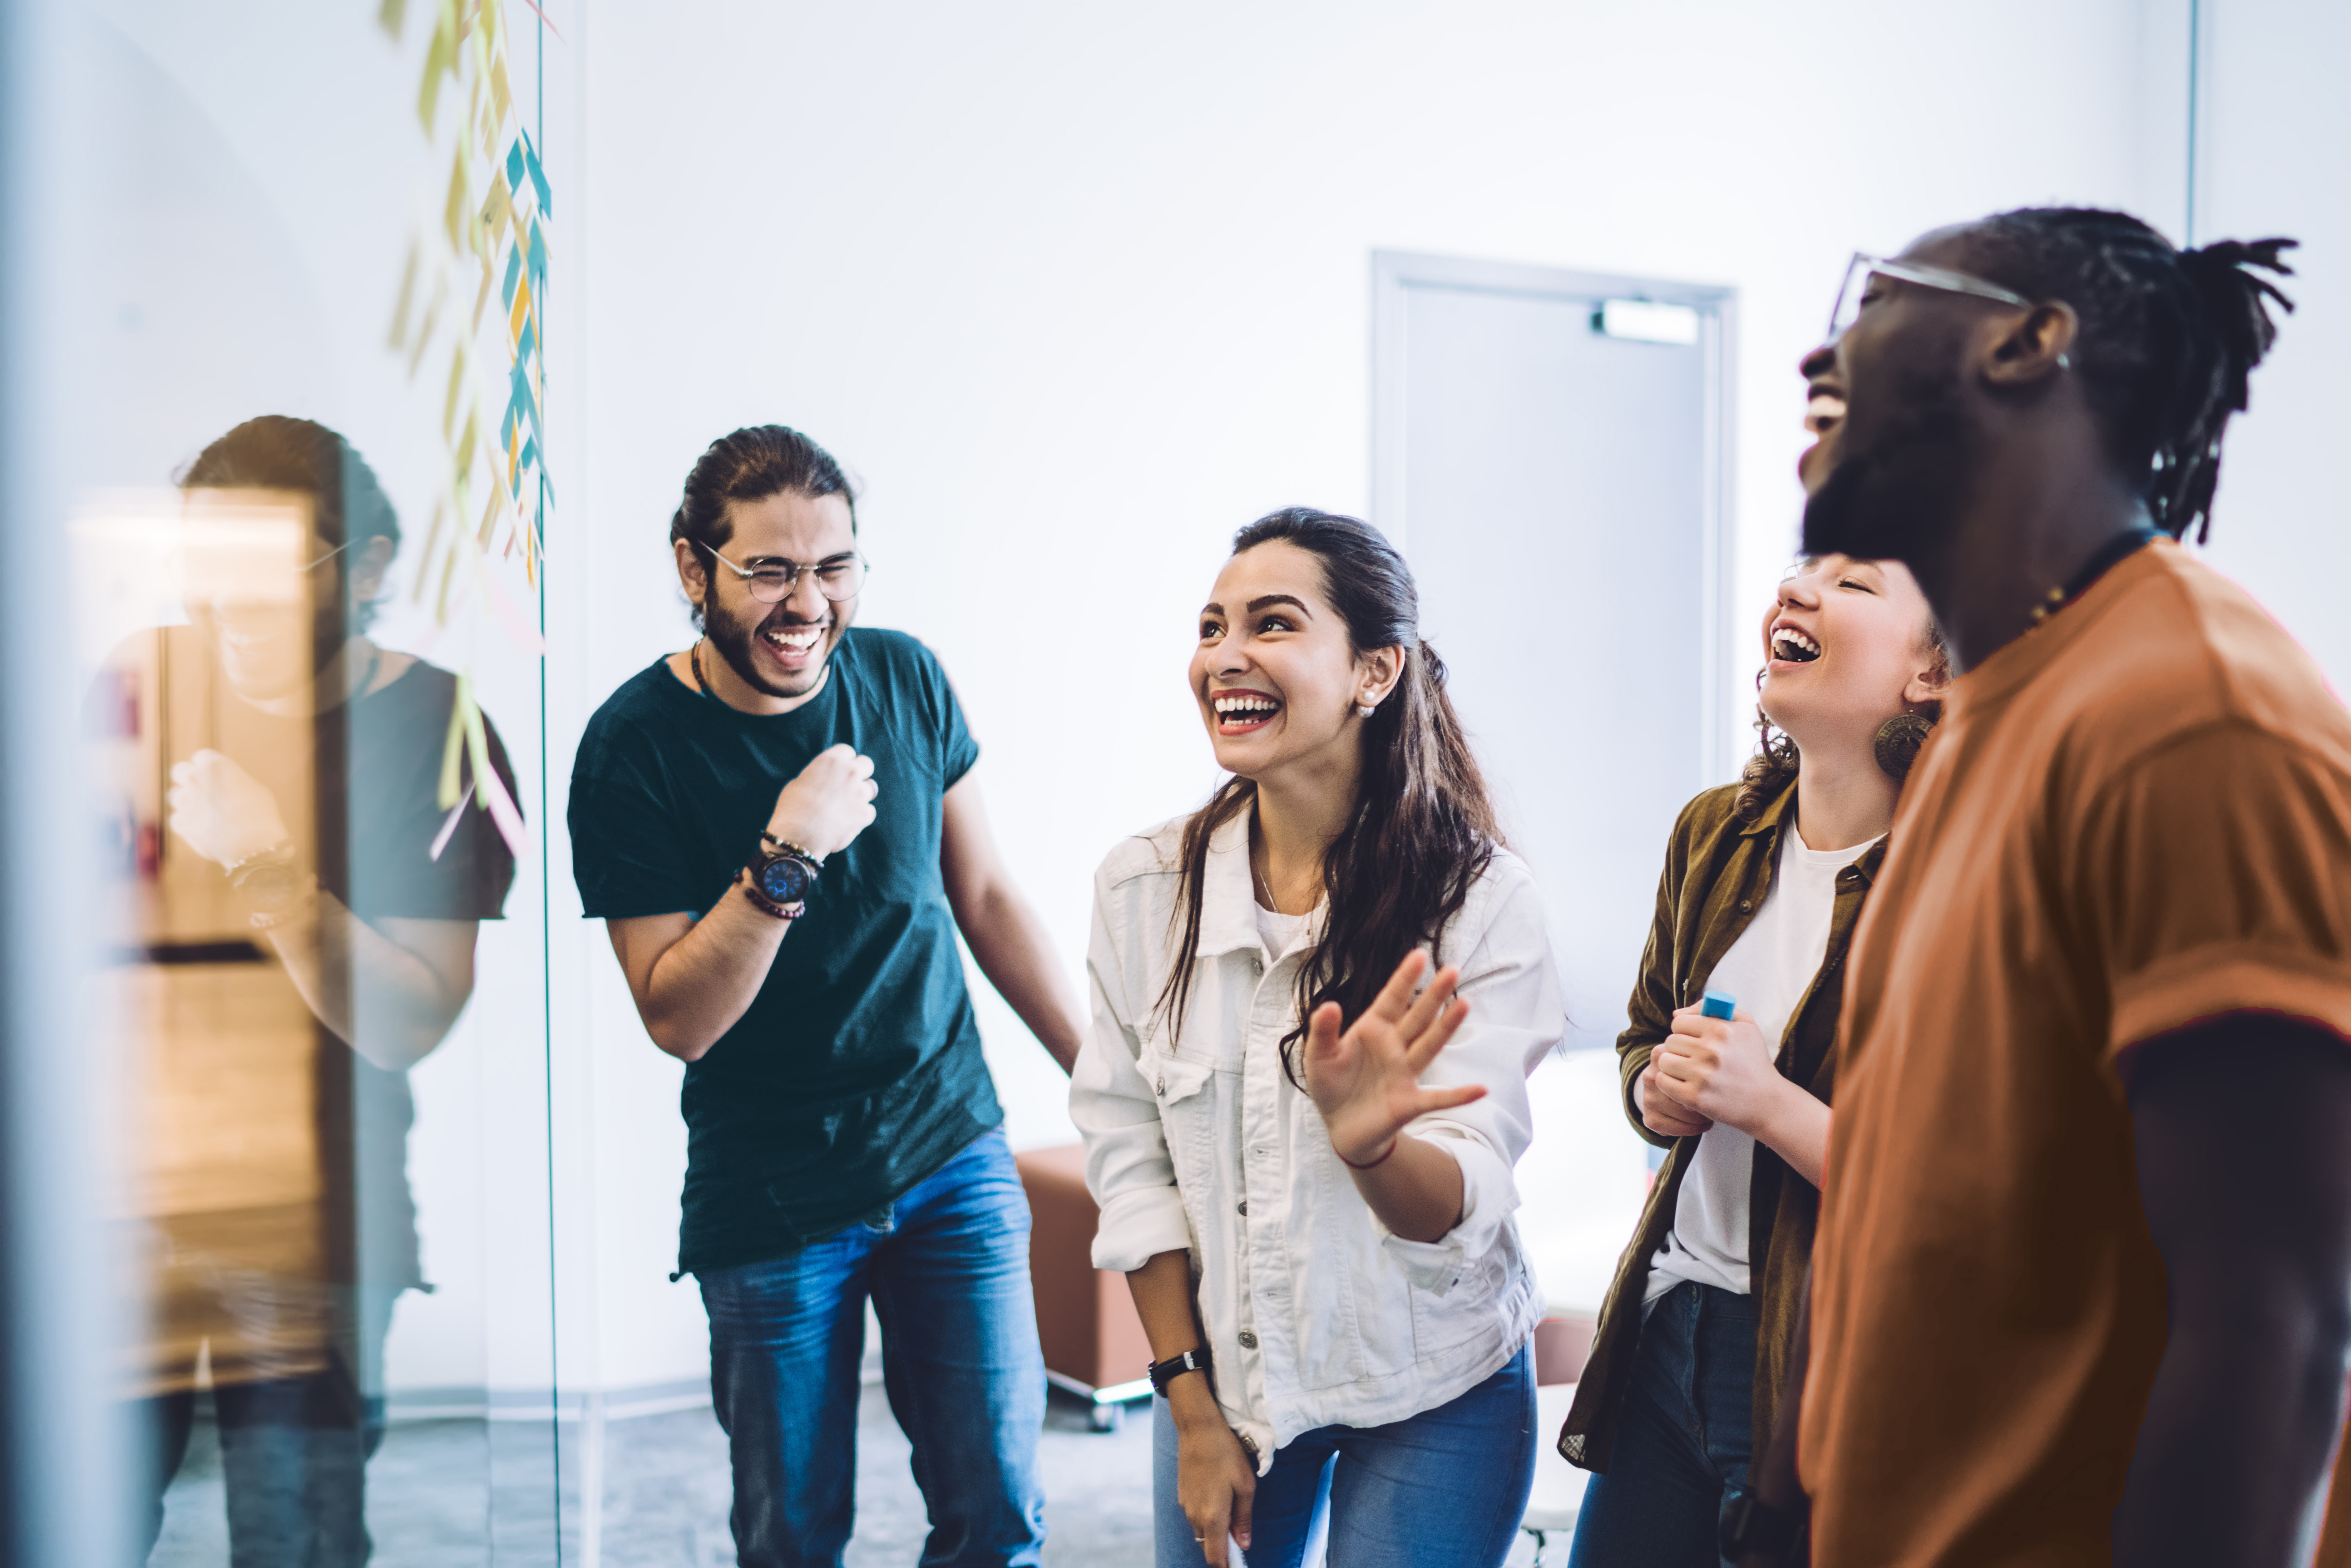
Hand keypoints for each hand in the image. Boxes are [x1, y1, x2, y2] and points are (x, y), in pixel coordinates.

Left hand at [166, 749, 291, 867]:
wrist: (253, 842)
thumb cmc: (261, 814)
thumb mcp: (254, 788)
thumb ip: (233, 782)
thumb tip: (227, 787)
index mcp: (215, 765)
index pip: (202, 757)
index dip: (208, 768)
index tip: (213, 777)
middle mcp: (194, 777)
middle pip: (180, 771)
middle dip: (188, 778)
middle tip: (200, 791)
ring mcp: (184, 800)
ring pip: (177, 796)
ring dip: (188, 802)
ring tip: (207, 816)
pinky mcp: (179, 822)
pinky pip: (178, 820)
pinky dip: (188, 825)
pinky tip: (205, 831)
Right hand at [765, 743, 878, 858]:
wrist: (798, 837)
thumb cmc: (792, 808)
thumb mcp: (799, 782)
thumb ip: (818, 775)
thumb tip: (824, 780)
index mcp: (832, 760)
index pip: (847, 751)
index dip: (843, 761)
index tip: (838, 770)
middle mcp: (850, 772)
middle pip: (866, 764)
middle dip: (859, 772)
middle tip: (848, 785)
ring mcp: (861, 793)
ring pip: (870, 788)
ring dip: (861, 795)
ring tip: (844, 807)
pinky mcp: (865, 814)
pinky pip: (869, 811)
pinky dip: (860, 816)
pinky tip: (845, 822)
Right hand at [1171, 1387, 1255, 1566]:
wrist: (1198, 1428)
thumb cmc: (1226, 1454)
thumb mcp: (1245, 1485)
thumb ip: (1243, 1518)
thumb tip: (1244, 1544)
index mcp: (1212, 1517)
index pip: (1215, 1557)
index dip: (1226, 1564)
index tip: (1238, 1561)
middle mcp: (1195, 1515)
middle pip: (1207, 1546)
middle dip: (1222, 1547)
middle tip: (1239, 1534)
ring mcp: (1185, 1505)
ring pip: (1201, 1530)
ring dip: (1214, 1529)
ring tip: (1231, 1509)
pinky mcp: (1182, 1494)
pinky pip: (1195, 1515)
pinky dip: (1207, 1516)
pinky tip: (1218, 1496)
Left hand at [1302, 949, 1486, 1165]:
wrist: (1340, 1125)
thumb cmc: (1331, 1084)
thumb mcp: (1318, 1056)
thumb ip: (1323, 1031)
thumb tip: (1329, 1005)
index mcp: (1373, 1029)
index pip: (1391, 999)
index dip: (1405, 978)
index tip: (1419, 954)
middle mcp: (1394, 1046)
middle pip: (1418, 1016)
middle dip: (1433, 994)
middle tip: (1453, 969)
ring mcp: (1405, 1073)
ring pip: (1429, 1045)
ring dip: (1447, 1027)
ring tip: (1465, 1004)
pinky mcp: (1410, 1102)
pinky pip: (1438, 1098)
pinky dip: (1459, 1096)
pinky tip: (1481, 1089)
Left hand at [1650, 1004, 1787, 1137]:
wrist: (1767, 1102)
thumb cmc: (1754, 1061)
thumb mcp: (1746, 1025)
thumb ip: (1712, 1008)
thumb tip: (1676, 1013)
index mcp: (1721, 1030)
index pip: (1679, 1022)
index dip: (1684, 1031)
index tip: (1694, 1041)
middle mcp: (1711, 1051)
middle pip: (1670, 1042)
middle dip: (1679, 1049)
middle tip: (1693, 1059)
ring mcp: (1702, 1075)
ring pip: (1664, 1061)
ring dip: (1672, 1066)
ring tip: (1688, 1072)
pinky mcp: (1695, 1097)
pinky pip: (1663, 1081)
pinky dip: (1669, 1083)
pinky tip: (1683, 1085)